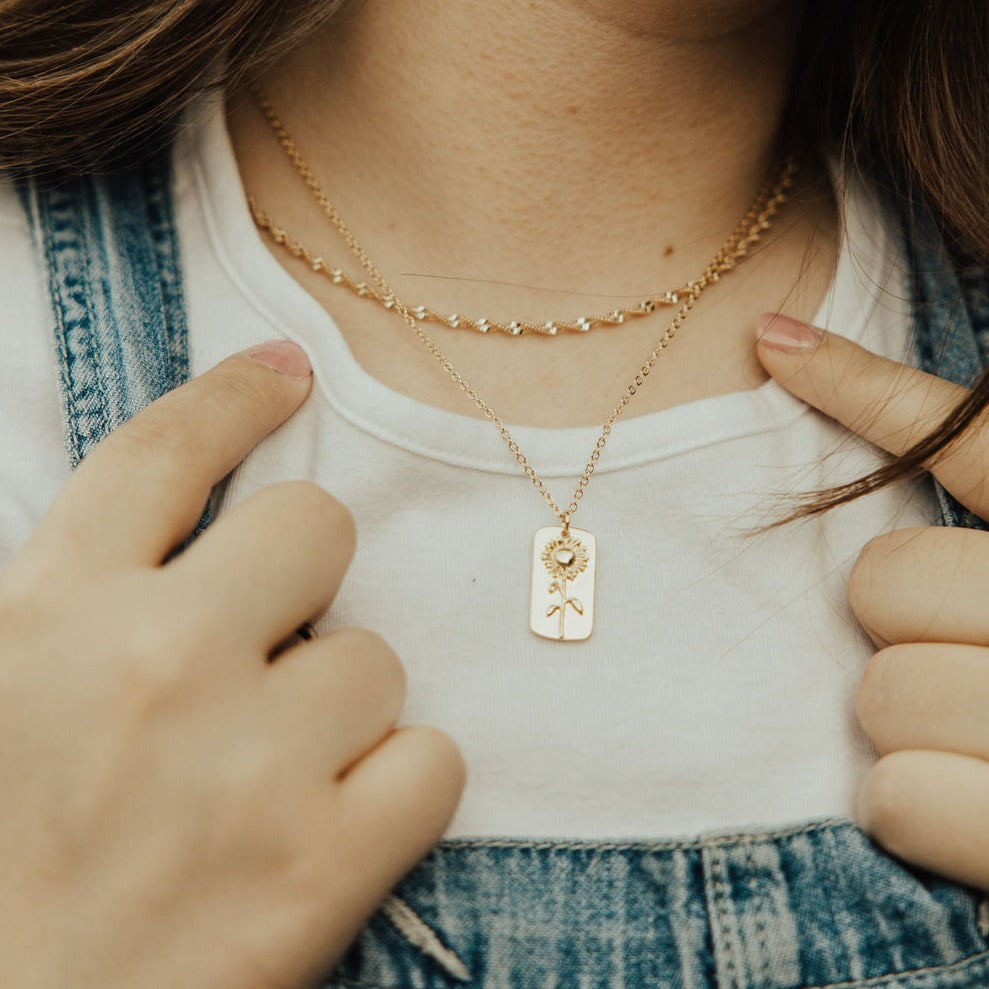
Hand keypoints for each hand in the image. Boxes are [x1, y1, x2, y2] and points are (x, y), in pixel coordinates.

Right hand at [0, 341, 464, 988]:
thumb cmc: (11, 851)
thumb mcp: (9, 686)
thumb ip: (89, 592)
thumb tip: (195, 512)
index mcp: (49, 614)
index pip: (158, 453)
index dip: (232, 399)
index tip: (285, 376)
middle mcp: (152, 666)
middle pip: (315, 525)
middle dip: (303, 577)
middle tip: (266, 648)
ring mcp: (247, 768)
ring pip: (378, 659)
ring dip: (341, 709)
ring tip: (270, 777)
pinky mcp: (320, 869)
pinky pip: (434, 760)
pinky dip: (398, 788)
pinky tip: (332, 826)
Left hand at [756, 313, 988, 888]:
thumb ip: (948, 474)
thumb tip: (774, 338)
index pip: (967, 441)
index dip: (865, 388)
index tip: (772, 343)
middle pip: (885, 582)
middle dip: (895, 625)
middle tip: (958, 661)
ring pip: (882, 692)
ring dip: (904, 727)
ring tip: (978, 744)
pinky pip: (898, 797)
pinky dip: (912, 811)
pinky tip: (964, 813)